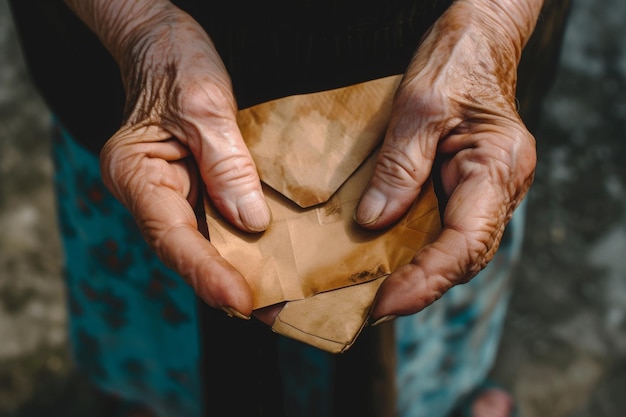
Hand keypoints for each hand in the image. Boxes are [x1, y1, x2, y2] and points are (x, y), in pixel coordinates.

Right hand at [68, 1, 270, 317]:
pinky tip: (271, 261)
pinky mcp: (195, 189)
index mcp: (135, 173)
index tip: (240, 300)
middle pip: (186, 250)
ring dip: (238, 271)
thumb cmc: (176, 64)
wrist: (165, 44)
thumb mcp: (204, 104)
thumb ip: (226, 164)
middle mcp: (149, 192)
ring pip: (203, 243)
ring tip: (276, 300)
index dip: (204, 272)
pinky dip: (242, 245)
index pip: (170, 235)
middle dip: (225, 284)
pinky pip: (217, 224)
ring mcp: (171, 193)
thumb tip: (251, 223)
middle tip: (269, 312)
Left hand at [355, 0, 540, 320]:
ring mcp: (483, 190)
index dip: (429, 278)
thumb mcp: (421, 105)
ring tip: (372, 296)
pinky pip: (442, 228)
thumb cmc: (457, 61)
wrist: (476, 39)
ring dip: (416, 275)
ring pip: (452, 248)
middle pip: (462, 256)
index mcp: (497, 167)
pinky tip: (386, 260)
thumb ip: (400, 166)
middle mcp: (498, 188)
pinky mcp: (464, 186)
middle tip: (370, 309)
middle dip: (419, 287)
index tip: (387, 301)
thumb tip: (375, 222)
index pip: (467, 241)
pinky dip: (416, 250)